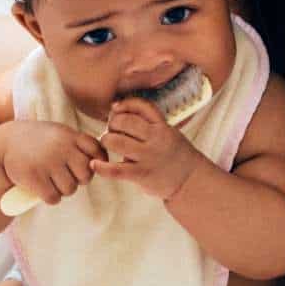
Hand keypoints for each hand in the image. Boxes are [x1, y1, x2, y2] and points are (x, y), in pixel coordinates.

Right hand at [1, 120, 104, 206]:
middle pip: (86, 175)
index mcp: (70, 135)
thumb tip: (101, 162)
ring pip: (70, 189)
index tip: (83, 165)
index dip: (94, 163)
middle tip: (65, 176)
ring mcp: (48, 162)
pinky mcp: (34, 177)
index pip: (97, 152)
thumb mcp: (59, 134)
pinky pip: (54, 198)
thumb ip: (79, 145)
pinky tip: (42, 189)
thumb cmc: (38, 142)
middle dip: (78, 180)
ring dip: (62, 190)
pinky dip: (50, 198)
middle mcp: (61, 147)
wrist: (4, 144)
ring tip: (50, 180)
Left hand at [92, 97, 206, 199]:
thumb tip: (116, 107)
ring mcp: (148, 157)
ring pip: (116, 141)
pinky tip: (94, 164)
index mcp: (163, 126)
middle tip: (112, 131)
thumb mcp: (169, 132)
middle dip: (112, 124)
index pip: (140, 106)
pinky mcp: (142, 175)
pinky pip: (116, 170)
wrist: (190, 180)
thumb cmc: (175, 155)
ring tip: (108, 144)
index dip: (124, 105)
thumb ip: (148, 121)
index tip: (116, 110)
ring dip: (106, 140)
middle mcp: (156, 139)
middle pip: (125, 121)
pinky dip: (102, 167)